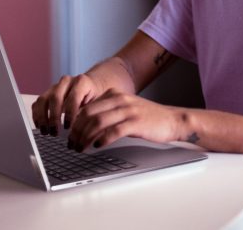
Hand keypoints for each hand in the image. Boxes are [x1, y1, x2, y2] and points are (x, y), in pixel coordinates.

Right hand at [31, 73, 103, 135]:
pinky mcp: (48, 92)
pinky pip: (38, 102)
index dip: (70, 113)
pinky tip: (40, 126)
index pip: (73, 97)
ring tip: (45, 131)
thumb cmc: (95, 97)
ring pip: (43, 99)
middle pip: (55, 97)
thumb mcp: (98, 103)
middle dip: (53, 117)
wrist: (92, 85)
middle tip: (54, 132)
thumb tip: (84, 130)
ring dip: (42, 117)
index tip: (68, 127)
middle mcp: (67, 82)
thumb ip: (91, 112)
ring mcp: (55, 86)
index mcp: (82, 82)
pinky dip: (37, 115)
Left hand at [67, 90, 185, 151]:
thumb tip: (86, 125)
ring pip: (98, 122)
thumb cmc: (148, 118)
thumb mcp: (125, 108)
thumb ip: (108, 111)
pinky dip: (102, 139)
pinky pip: (113, 131)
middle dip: (76, 131)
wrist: (172, 120)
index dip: (74, 123)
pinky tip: (97, 146)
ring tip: (80, 148)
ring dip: (85, 137)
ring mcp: (128, 110)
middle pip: (88, 114)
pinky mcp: (136, 123)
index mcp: (114, 94)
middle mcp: (119, 99)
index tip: (70, 135)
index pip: (86, 107)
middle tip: (71, 144)